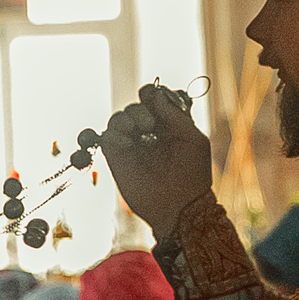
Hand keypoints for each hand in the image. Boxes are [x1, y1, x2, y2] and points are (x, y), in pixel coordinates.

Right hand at [97, 85, 212, 232]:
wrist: (180, 206)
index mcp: (169, 125)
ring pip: (118, 119)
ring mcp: (132, 144)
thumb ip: (174, 114)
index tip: (154, 99)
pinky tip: (124, 142)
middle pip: (134, 107)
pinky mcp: (117, 158)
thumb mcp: (192, 139)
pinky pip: (105, 137)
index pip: (153, 99)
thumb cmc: (193, 174)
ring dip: (124, 118)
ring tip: (135, 130)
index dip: (151, 95)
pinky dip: (111, 134)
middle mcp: (149, 133)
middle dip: (139, 110)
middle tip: (149, 124)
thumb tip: (154, 93)